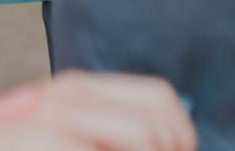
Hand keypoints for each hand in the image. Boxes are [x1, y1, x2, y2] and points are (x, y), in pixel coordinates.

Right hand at [0, 73, 195, 150]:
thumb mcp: (52, 127)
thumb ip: (96, 127)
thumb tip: (158, 142)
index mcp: (78, 90)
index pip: (160, 98)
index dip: (182, 135)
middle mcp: (72, 98)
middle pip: (163, 121)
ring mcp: (62, 123)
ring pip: (149, 140)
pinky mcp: (56, 143)